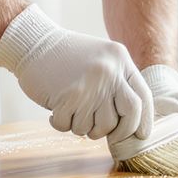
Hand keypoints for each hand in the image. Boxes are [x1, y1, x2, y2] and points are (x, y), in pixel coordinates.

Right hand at [0, 5, 153, 141]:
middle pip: (127, 117)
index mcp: (121, 60)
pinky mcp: (68, 97)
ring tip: (70, 109)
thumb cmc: (66, 56)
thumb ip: (118, 82)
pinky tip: (55, 107)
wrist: (33, 42)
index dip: (144, 121)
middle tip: (102, 132)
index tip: (140, 136)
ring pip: (97, 128)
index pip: (143, 97)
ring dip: (81, 126)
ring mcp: (89, 85)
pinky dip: (60, 123)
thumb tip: (134, 121)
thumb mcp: (101, 58)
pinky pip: (69, 127)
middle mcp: (109, 72)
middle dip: (118, 132)